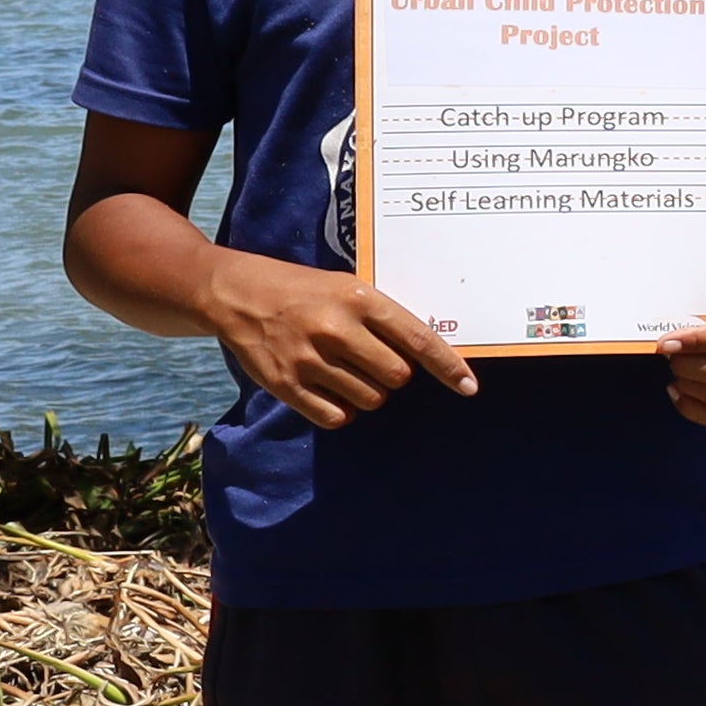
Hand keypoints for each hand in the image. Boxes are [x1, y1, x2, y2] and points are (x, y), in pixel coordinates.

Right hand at [198, 252, 472, 429]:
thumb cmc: (305, 291)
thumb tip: (431, 352)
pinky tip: (328, 388)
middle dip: (393, 374)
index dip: (448, 367)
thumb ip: (384, 318)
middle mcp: (336, 329)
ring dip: (366, 392)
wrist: (235, 293)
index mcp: (360, 300)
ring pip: (370, 399)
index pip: (418, 339)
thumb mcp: (348, 288)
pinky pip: (336, 416)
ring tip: (343, 368)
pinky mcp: (285, 384)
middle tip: (371, 360)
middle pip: (397, 376)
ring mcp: (308, 359)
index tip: (469, 387)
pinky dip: (340, 410)